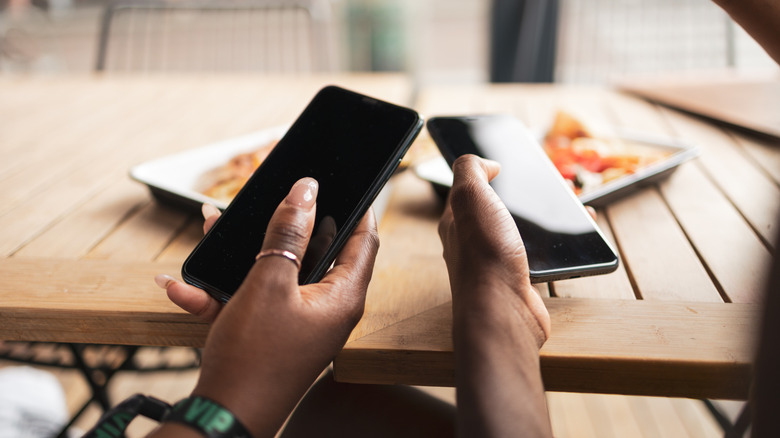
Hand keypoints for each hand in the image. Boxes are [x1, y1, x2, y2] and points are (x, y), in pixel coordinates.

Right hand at [155, 178, 378, 436]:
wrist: (221, 418)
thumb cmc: (253, 357)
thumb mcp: (268, 282)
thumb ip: (287, 233)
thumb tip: (306, 190)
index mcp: (342, 297)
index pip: (363, 240)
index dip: (356, 207)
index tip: (343, 181)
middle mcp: (327, 309)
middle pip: (315, 251)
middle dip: (284, 224)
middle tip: (267, 200)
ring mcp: (300, 322)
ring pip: (278, 271)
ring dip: (245, 253)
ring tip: (214, 228)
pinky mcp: (274, 333)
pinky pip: (255, 299)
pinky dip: (226, 289)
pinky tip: (185, 287)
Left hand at [440, 155, 552, 436]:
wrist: (503, 312)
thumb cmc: (484, 256)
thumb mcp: (470, 196)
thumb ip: (470, 170)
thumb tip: (485, 162)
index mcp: (457, 220)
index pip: (468, 189)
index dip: (488, 173)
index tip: (510, 164)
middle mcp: (473, 242)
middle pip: (499, 210)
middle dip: (524, 196)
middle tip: (550, 185)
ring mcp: (496, 262)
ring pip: (522, 231)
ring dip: (546, 219)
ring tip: (572, 206)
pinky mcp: (520, 280)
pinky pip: (540, 255)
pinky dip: (559, 244)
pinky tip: (575, 240)